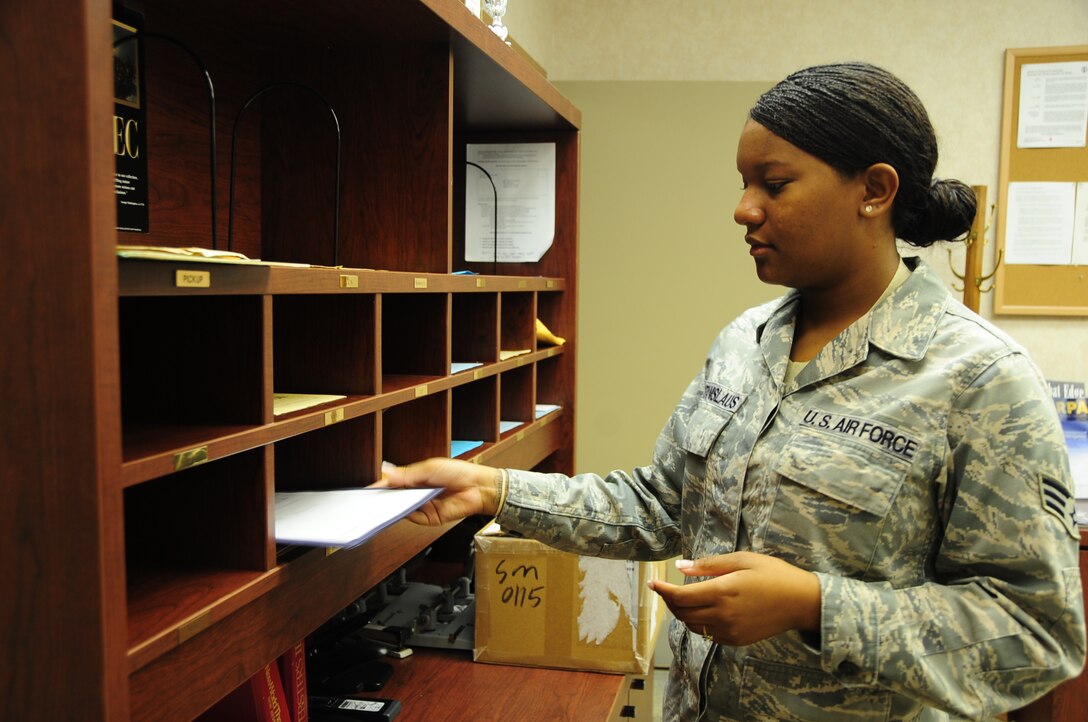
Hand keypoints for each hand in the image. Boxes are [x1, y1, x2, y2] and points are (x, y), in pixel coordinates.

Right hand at [369, 457, 500, 524]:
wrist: (477, 487)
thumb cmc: (458, 473)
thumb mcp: (429, 468)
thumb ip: (407, 475)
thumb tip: (387, 473)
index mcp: (416, 478)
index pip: (394, 483)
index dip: (382, 486)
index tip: (369, 489)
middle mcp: (417, 493)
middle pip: (395, 497)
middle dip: (384, 498)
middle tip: (371, 499)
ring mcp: (422, 506)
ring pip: (401, 509)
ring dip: (392, 507)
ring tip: (381, 504)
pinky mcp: (428, 518)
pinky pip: (412, 517)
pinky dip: (405, 515)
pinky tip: (399, 510)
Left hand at [646, 551, 819, 646]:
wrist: (801, 602)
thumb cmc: (773, 574)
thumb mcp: (742, 560)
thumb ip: (708, 565)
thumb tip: (681, 567)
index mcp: (722, 592)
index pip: (680, 596)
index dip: (662, 590)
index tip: (652, 583)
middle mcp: (722, 615)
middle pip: (682, 612)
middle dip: (670, 600)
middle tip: (666, 588)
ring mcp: (729, 631)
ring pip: (692, 625)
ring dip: (682, 612)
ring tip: (683, 598)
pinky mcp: (735, 640)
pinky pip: (707, 634)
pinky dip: (698, 622)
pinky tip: (703, 610)